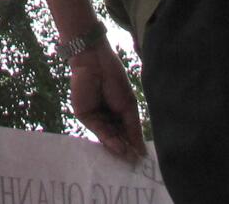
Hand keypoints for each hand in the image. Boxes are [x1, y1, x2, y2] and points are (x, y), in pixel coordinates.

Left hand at [68, 39, 144, 164]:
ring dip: (119, 149)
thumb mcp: (128, 106)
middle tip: (137, 166)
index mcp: (118, 112)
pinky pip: (98, 131)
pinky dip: (109, 140)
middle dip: (126, 151)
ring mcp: (95, 117)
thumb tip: (141, 151)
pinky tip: (119, 148)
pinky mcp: (84, 116)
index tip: (144, 160)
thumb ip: (133, 128)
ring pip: (108, 137)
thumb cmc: (114, 79)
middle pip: (118, 138)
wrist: (94, 62)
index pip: (127, 133)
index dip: (134, 146)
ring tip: (130, 160)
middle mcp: (107, 117)